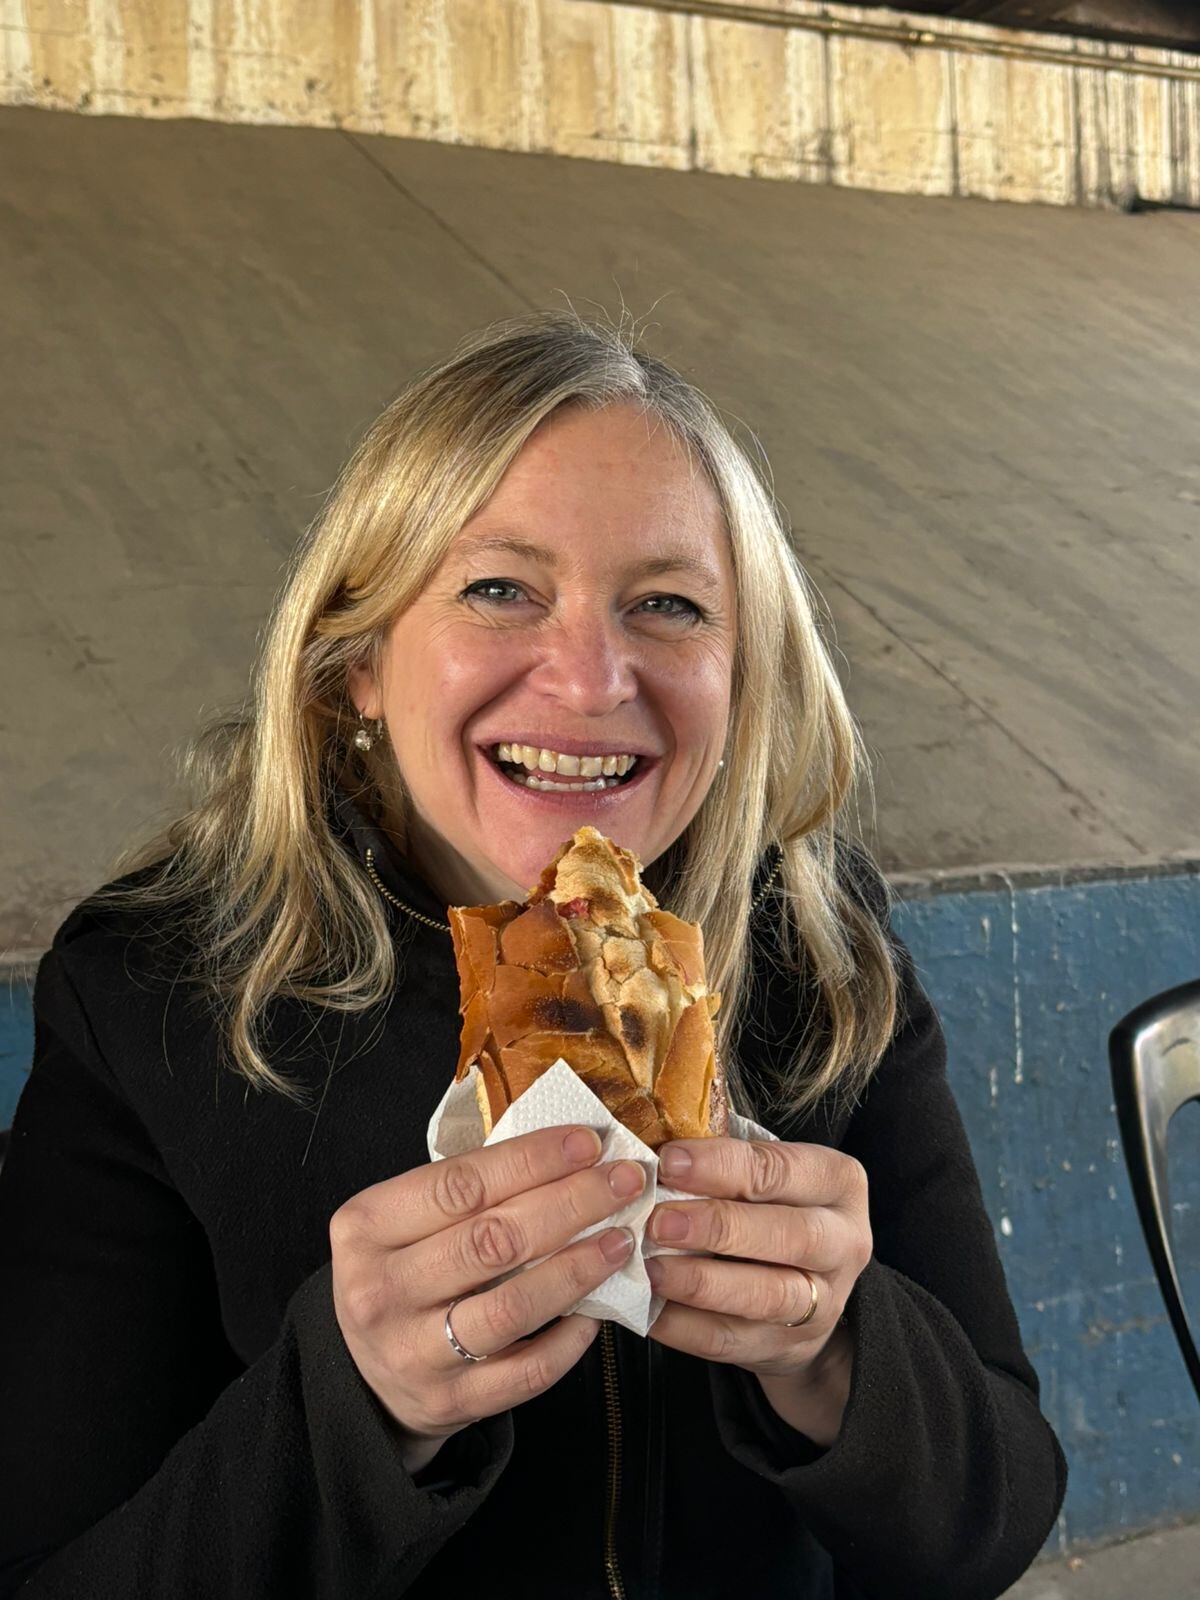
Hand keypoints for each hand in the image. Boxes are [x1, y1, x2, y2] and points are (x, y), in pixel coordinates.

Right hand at [330, 1126, 646, 1453]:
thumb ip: (467, 1193)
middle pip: (492, 1240)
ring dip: (577, 1269)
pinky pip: (526, 1371)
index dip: (532, 1160)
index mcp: (366, 1228)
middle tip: (624, 1182)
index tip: (588, 1142)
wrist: (365, 1379)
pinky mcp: (450, 1402)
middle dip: (571, 1204)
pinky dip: (569, 1339)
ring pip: (512, 1306)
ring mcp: (414, 1352)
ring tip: (621, 1241)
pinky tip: (596, 1311)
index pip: (459, 1184)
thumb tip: (567, 1155)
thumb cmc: (403, 1275)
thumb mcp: (403, 1224)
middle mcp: (381, 1291)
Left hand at [645, 1138, 870, 1390]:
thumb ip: (724, 1164)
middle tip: (660, 1221)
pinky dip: (685, 1327)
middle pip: (790, 1235)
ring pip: (768, 1296)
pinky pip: (733, 1341)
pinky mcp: (789, 1347)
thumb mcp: (767, 1175)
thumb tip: (648, 1155)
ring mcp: (823, 1303)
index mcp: (838, 1183)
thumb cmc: (773, 1209)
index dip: (723, 1165)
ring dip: (703, 1282)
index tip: (669, 1162)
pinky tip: (650, 1307)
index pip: (781, 1169)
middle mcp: (844, 1243)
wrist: (809, 1287)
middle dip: (719, 1226)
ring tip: (652, 1268)